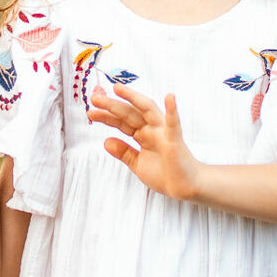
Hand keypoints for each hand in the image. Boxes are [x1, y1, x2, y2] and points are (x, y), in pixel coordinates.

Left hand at [89, 84, 201, 201]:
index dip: (106, 116)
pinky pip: (173, 124)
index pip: (121, 122)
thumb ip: (124, 152)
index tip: (91, 111)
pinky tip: (169, 97)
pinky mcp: (175, 140)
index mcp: (143, 135)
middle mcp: (152, 130)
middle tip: (94, 98)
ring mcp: (163, 133)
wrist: (185, 188)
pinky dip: (172, 110)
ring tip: (118, 88)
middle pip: (129, 114)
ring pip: (147, 111)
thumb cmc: (166, 175)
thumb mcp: (138, 164)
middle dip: (112, 105)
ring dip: (133, 98)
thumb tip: (106, 141)